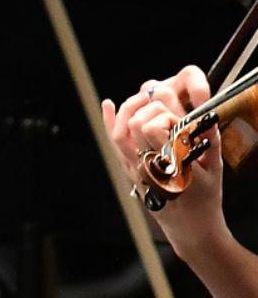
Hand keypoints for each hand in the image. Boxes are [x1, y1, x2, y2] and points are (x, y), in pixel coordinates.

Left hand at [105, 67, 225, 256]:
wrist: (189, 225)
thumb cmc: (205, 197)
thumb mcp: (214, 170)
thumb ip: (209, 142)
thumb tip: (205, 116)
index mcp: (170, 165)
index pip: (152, 128)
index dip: (164, 117)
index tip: (178, 120)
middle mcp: (148, 166)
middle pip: (135, 126)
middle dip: (149, 110)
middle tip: (164, 111)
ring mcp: (134, 168)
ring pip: (120, 132)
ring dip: (129, 109)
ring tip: (143, 98)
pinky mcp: (128, 169)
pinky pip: (113, 143)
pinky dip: (108, 121)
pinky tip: (108, 103)